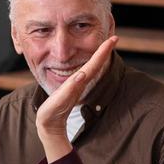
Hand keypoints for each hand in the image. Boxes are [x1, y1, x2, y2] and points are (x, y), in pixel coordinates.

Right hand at [35, 36, 117, 161]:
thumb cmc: (51, 114)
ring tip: (106, 45)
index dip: (103, 51)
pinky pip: (84, 71)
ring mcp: (77, 84)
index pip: (94, 64)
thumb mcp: (58, 101)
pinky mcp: (71, 86)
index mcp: (78, 82)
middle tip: (114, 38)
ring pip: (91, 67)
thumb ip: (69, 89)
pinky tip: (92, 60)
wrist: (50, 125)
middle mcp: (80, 82)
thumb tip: (82, 75)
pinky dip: (91, 62)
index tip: (113, 39)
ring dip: (99, 55)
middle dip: (104, 50)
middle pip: (95, 63)